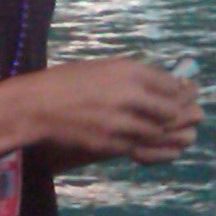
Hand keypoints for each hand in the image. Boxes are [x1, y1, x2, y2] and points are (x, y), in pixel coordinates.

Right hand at [11, 58, 199, 163]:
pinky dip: (140, 144)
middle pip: (169, 111)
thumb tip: (162, 82)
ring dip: (157, 132)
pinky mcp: (109, 143)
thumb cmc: (66, 81)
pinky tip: (134, 139)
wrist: (35, 106)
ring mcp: (119, 122)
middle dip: (173, 116)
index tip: (179, 97)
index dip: (179, 93)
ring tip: (151, 129)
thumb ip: (132, 75)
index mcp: (129, 71)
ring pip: (155, 132)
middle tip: (169, 118)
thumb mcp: (103, 67)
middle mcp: (129, 95)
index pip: (171, 85)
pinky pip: (135, 147)